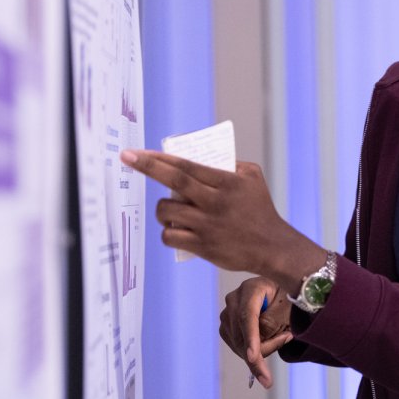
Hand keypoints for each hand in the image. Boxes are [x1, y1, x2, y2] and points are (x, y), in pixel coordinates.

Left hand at [119, 149, 326, 285]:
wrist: (272, 247)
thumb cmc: (261, 209)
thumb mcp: (253, 177)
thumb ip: (230, 164)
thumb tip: (202, 157)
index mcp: (226, 182)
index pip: (186, 165)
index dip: (159, 158)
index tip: (138, 152)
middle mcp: (215, 202)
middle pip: (173, 182)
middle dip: (147, 167)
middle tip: (127, 158)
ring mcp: (207, 225)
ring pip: (167, 212)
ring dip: (160, 209)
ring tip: (168, 209)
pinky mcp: (202, 246)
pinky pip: (171, 236)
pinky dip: (167, 231)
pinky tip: (173, 228)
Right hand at [219, 277, 292, 388]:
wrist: (279, 293)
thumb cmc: (286, 296)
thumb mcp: (286, 306)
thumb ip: (273, 322)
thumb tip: (258, 341)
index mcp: (250, 289)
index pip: (246, 316)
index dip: (250, 338)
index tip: (252, 358)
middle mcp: (233, 301)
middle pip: (241, 335)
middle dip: (264, 348)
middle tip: (287, 337)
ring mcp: (227, 315)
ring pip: (239, 345)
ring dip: (262, 350)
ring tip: (282, 334)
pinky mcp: (227, 329)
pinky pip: (238, 347)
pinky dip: (255, 350)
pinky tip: (270, 339)